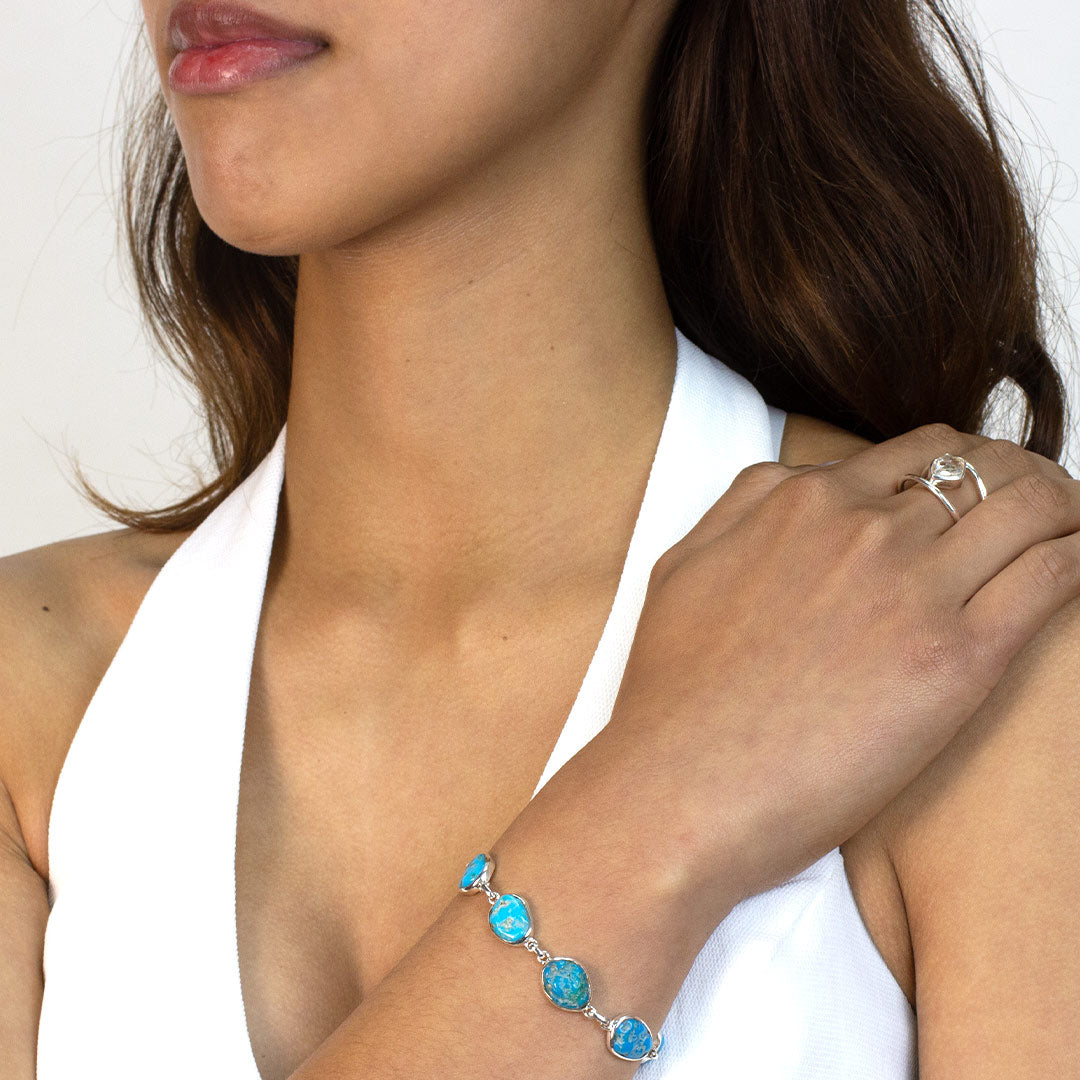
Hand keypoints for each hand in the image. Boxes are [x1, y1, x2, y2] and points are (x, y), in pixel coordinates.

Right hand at [581, 422, 1079, 918]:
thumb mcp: (683, 564)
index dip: (964, 463)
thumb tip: (797, 482)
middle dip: (1025, 478)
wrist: (681, 784)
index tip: (982, 488)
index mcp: (801, 502)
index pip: (917, 451)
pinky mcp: (956, 658)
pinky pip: (1052, 577)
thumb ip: (742, 505)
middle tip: (1047, 504)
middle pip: (983, 471)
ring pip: (1031, 508)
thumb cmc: (674, 694)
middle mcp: (863, 528)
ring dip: (1066, 508)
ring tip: (1076, 529)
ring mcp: (912, 587)